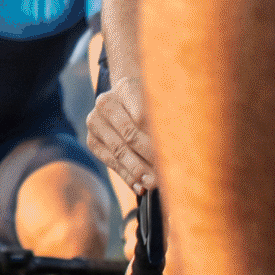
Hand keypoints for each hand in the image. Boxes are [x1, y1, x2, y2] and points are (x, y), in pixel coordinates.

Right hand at [85, 34, 160, 191]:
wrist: (126, 101)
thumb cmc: (151, 104)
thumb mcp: (162, 102)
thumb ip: (170, 118)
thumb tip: (182, 146)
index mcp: (126, 87)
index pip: (142, 116)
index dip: (158, 137)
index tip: (175, 153)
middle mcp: (105, 102)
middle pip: (130, 134)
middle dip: (149, 156)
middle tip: (166, 174)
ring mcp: (95, 121)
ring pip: (119, 151)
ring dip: (138, 170)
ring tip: (154, 184)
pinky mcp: (92, 141)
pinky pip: (110, 162)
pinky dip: (127, 176)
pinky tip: (140, 187)